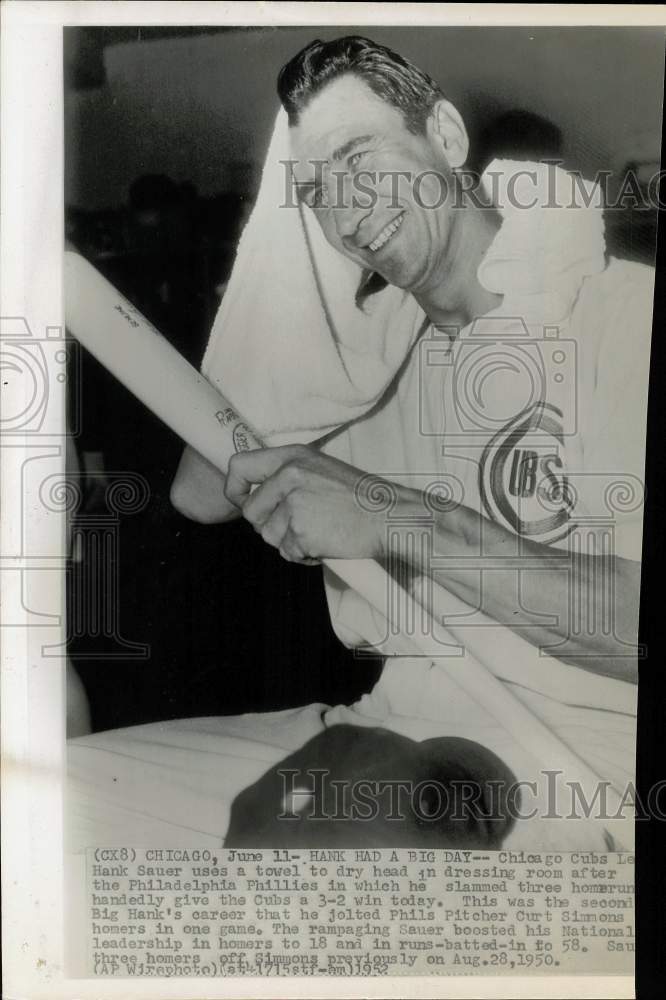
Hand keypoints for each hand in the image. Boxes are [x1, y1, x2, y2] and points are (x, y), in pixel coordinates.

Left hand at [224, 445, 387, 563]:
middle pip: (251, 512)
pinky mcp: (301, 532)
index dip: (234, 489)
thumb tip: (254, 497)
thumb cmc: (360, 497)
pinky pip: (288, 553)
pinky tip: (326, 544)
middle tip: (298, 525)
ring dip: (290, 542)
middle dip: (269, 525)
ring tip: (319, 532)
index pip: (239, 466)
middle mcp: (289, 476)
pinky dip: (304, 555)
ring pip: (269, 536)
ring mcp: (294, 504)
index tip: (242, 500)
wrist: (390, 516)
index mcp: (292, 457)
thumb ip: (288, 477)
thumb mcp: (321, 470)